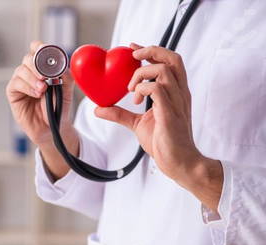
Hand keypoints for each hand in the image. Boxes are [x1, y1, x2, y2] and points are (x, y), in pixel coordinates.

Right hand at [6, 41, 78, 178]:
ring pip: (21, 69)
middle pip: (29, 57)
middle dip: (37, 64)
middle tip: (45, 75)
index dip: (40, 47)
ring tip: (43, 89)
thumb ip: (66, 76)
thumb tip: (60, 66)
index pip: (38, 50)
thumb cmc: (58, 109)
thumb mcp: (67, 91)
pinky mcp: (14, 93)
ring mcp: (21, 82)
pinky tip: (36, 93)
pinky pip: (15, 83)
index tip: (44, 49)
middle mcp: (31, 72)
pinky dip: (26, 86)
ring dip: (32, 77)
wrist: (53, 128)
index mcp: (44, 68)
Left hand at [95, 43, 222, 210]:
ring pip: (164, 71)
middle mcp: (180, 94)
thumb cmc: (163, 142)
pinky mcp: (170, 114)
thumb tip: (98, 108)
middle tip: (132, 57)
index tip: (132, 49)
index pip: (169, 62)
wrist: (178, 163)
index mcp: (176, 93)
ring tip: (131, 89)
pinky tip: (135, 100)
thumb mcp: (137, 124)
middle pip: (173, 59)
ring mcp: (177, 103)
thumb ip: (120, 114)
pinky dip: (142, 89)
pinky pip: (158, 90)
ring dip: (141, 75)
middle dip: (151, 51)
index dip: (151, 51)